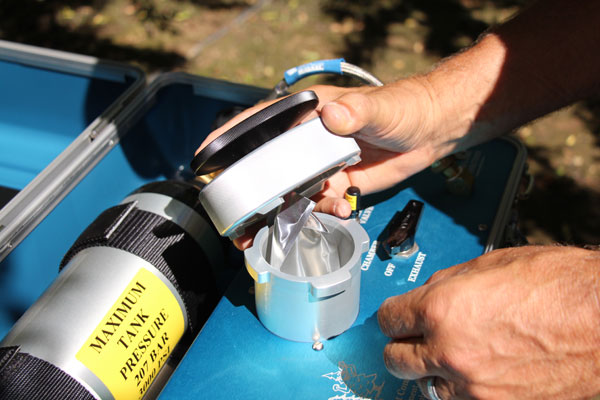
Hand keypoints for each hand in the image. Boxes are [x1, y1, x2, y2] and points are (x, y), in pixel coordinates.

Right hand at [197, 80, 444, 248]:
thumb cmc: (404, 107)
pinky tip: (339, 212)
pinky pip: (319, 203)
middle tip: (239, 225)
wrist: (432, 130)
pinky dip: (323, 213)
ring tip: (282, 234)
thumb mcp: (380, 108)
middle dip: (252, 196)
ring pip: (291, 191)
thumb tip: (334, 117)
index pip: (259, 124)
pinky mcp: (338, 182)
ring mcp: (320, 163)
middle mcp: (307, 140)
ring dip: (286, 213)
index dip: (229, 141)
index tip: (204, 162)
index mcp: (307, 113)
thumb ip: (358, 112)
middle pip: (268, 168)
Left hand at [378, 245, 599, 398]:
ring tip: (452, 354)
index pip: (388, 319)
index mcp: (442, 309)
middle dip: (401, 345)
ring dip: (432, 370)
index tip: (397, 316)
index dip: (392, 314)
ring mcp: (474, 387)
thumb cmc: (560, 286)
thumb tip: (426, 294)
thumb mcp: (491, 265)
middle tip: (413, 337)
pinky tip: (479, 371)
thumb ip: (446, 283)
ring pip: (426, 386)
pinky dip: (462, 388)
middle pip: (395, 359)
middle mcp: (450, 352)